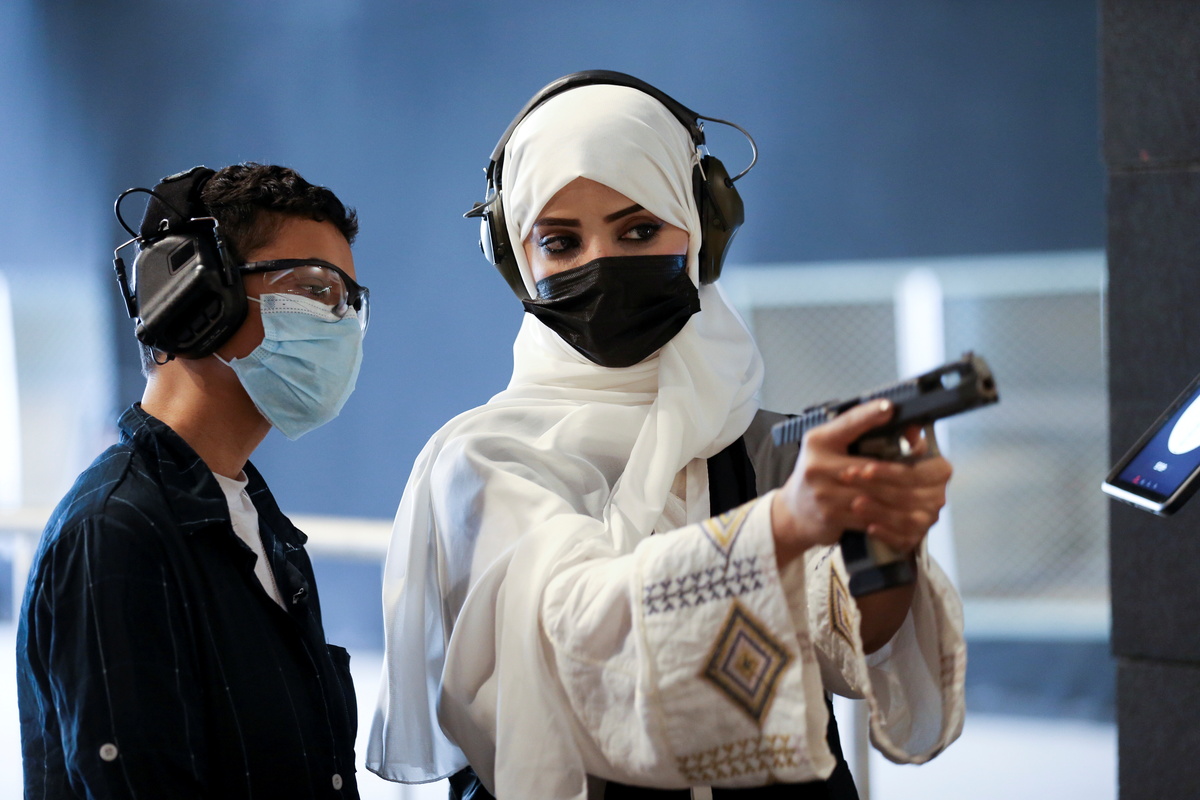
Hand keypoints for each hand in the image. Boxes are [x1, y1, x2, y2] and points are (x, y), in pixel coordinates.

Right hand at [769, 400, 952, 569]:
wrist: (793, 512)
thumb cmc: (818, 474)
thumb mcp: (830, 445)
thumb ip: (862, 433)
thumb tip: (909, 426)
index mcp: (818, 441)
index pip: (847, 423)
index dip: (868, 414)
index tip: (889, 407)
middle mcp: (817, 465)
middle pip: (871, 467)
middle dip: (904, 470)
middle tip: (932, 470)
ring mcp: (823, 493)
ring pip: (875, 494)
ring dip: (903, 496)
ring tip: (925, 494)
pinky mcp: (831, 516)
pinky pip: (869, 515)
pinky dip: (891, 515)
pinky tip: (906, 512)